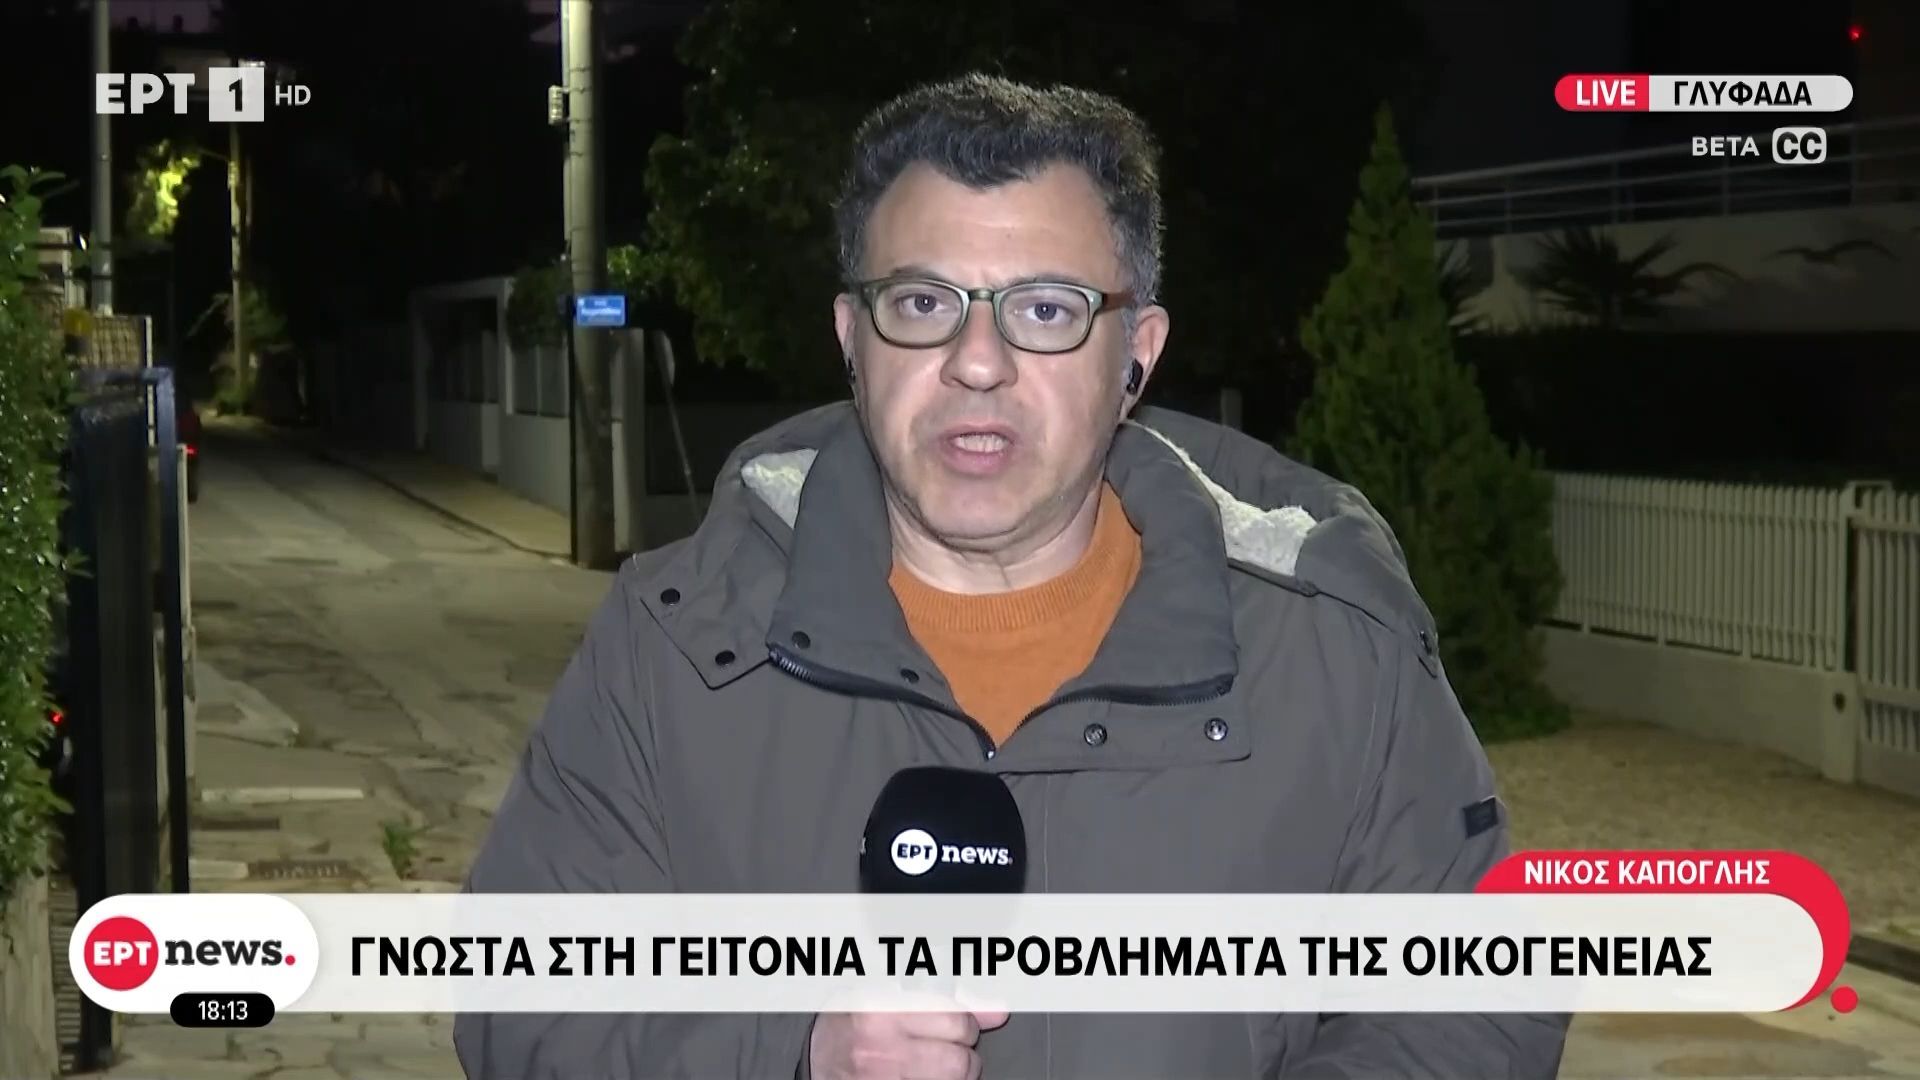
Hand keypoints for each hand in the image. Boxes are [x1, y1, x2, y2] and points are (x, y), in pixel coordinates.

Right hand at [808, 1009, 1009, 1079]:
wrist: (815, 1056)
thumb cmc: (852, 1021)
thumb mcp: (890, 994)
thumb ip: (947, 1002)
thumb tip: (998, 1013)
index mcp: (882, 1012)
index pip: (956, 1020)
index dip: (963, 1023)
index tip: (954, 1025)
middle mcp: (880, 1051)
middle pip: (959, 1062)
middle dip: (963, 1057)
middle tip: (948, 1050)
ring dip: (954, 1077)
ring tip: (935, 1067)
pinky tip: (925, 1078)